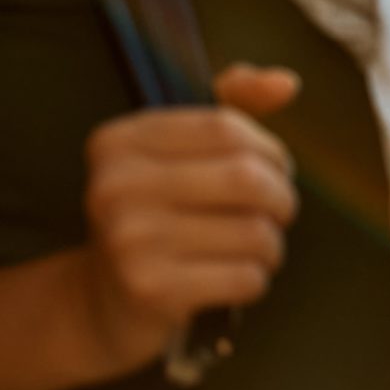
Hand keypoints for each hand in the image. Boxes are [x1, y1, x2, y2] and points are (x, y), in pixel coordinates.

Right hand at [77, 64, 300, 376]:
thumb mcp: (180, 151)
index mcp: (120, 142)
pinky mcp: (150, 291)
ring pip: (254, 231)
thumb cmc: (159, 215)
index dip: (269, 149)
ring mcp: (128, 241)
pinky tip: (237, 279)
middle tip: (278, 212)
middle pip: (246, 177)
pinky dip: (257, 279)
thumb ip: (231, 104)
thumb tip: (287, 83)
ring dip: (272, 244)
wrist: (102, 306)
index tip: (274, 169)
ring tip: (257, 248)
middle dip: (281, 197)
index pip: (225, 127)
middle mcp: (114, 187)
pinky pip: (245, 276)